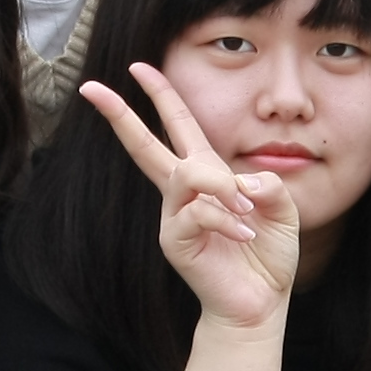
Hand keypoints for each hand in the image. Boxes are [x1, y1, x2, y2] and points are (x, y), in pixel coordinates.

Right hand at [81, 64, 299, 329]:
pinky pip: (199, 212)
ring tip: (246, 209)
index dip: (161, 95)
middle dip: (119, 114)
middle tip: (90, 87)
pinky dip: (228, 219)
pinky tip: (245, 234)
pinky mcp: (175, 241)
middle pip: (144, 145)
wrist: (259, 303)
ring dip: (222, 184)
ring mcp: (174, 216)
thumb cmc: (267, 255)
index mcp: (206, 174)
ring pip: (188, 173)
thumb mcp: (281, 209)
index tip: (138, 68)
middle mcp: (182, 192)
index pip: (178, 127)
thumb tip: (243, 179)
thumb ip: (269, 185)